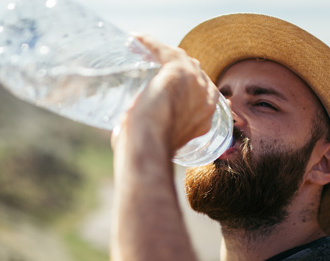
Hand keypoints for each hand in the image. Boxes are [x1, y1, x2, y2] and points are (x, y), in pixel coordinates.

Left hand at [113, 34, 219, 154]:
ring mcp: (196, 84)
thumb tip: (123, 136)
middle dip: (179, 70)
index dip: (185, 88)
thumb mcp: (157, 143)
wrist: (149, 144)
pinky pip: (165, 51)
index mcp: (205, 120)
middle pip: (195, 74)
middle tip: (157, 69)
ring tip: (147, 52)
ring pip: (182, 60)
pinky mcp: (180, 70)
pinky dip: (151, 44)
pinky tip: (137, 39)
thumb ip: (152, 136)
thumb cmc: (147, 151)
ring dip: (165, 54)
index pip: (200, 93)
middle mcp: (207, 100)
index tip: (169, 87)